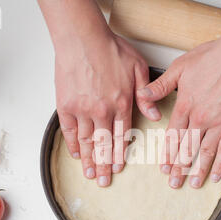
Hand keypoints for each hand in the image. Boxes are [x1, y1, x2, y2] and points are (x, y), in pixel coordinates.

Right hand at [55, 32, 156, 186]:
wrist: (82, 37)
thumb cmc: (110, 48)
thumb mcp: (138, 68)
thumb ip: (146, 94)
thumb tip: (155, 115)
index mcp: (121, 104)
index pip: (121, 136)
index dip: (119, 154)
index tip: (117, 168)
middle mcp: (102, 111)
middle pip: (103, 145)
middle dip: (104, 166)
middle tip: (103, 181)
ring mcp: (82, 110)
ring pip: (87, 141)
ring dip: (89, 160)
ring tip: (89, 174)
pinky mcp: (65, 105)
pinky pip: (69, 130)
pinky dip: (73, 144)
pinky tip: (76, 154)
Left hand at [136, 22, 220, 188]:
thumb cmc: (213, 58)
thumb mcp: (179, 68)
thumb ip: (160, 85)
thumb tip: (142, 95)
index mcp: (185, 106)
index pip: (172, 137)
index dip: (168, 154)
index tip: (163, 168)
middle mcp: (200, 119)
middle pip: (187, 149)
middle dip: (179, 168)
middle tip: (174, 183)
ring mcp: (218, 124)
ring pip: (205, 153)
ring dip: (198, 171)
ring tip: (192, 185)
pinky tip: (215, 175)